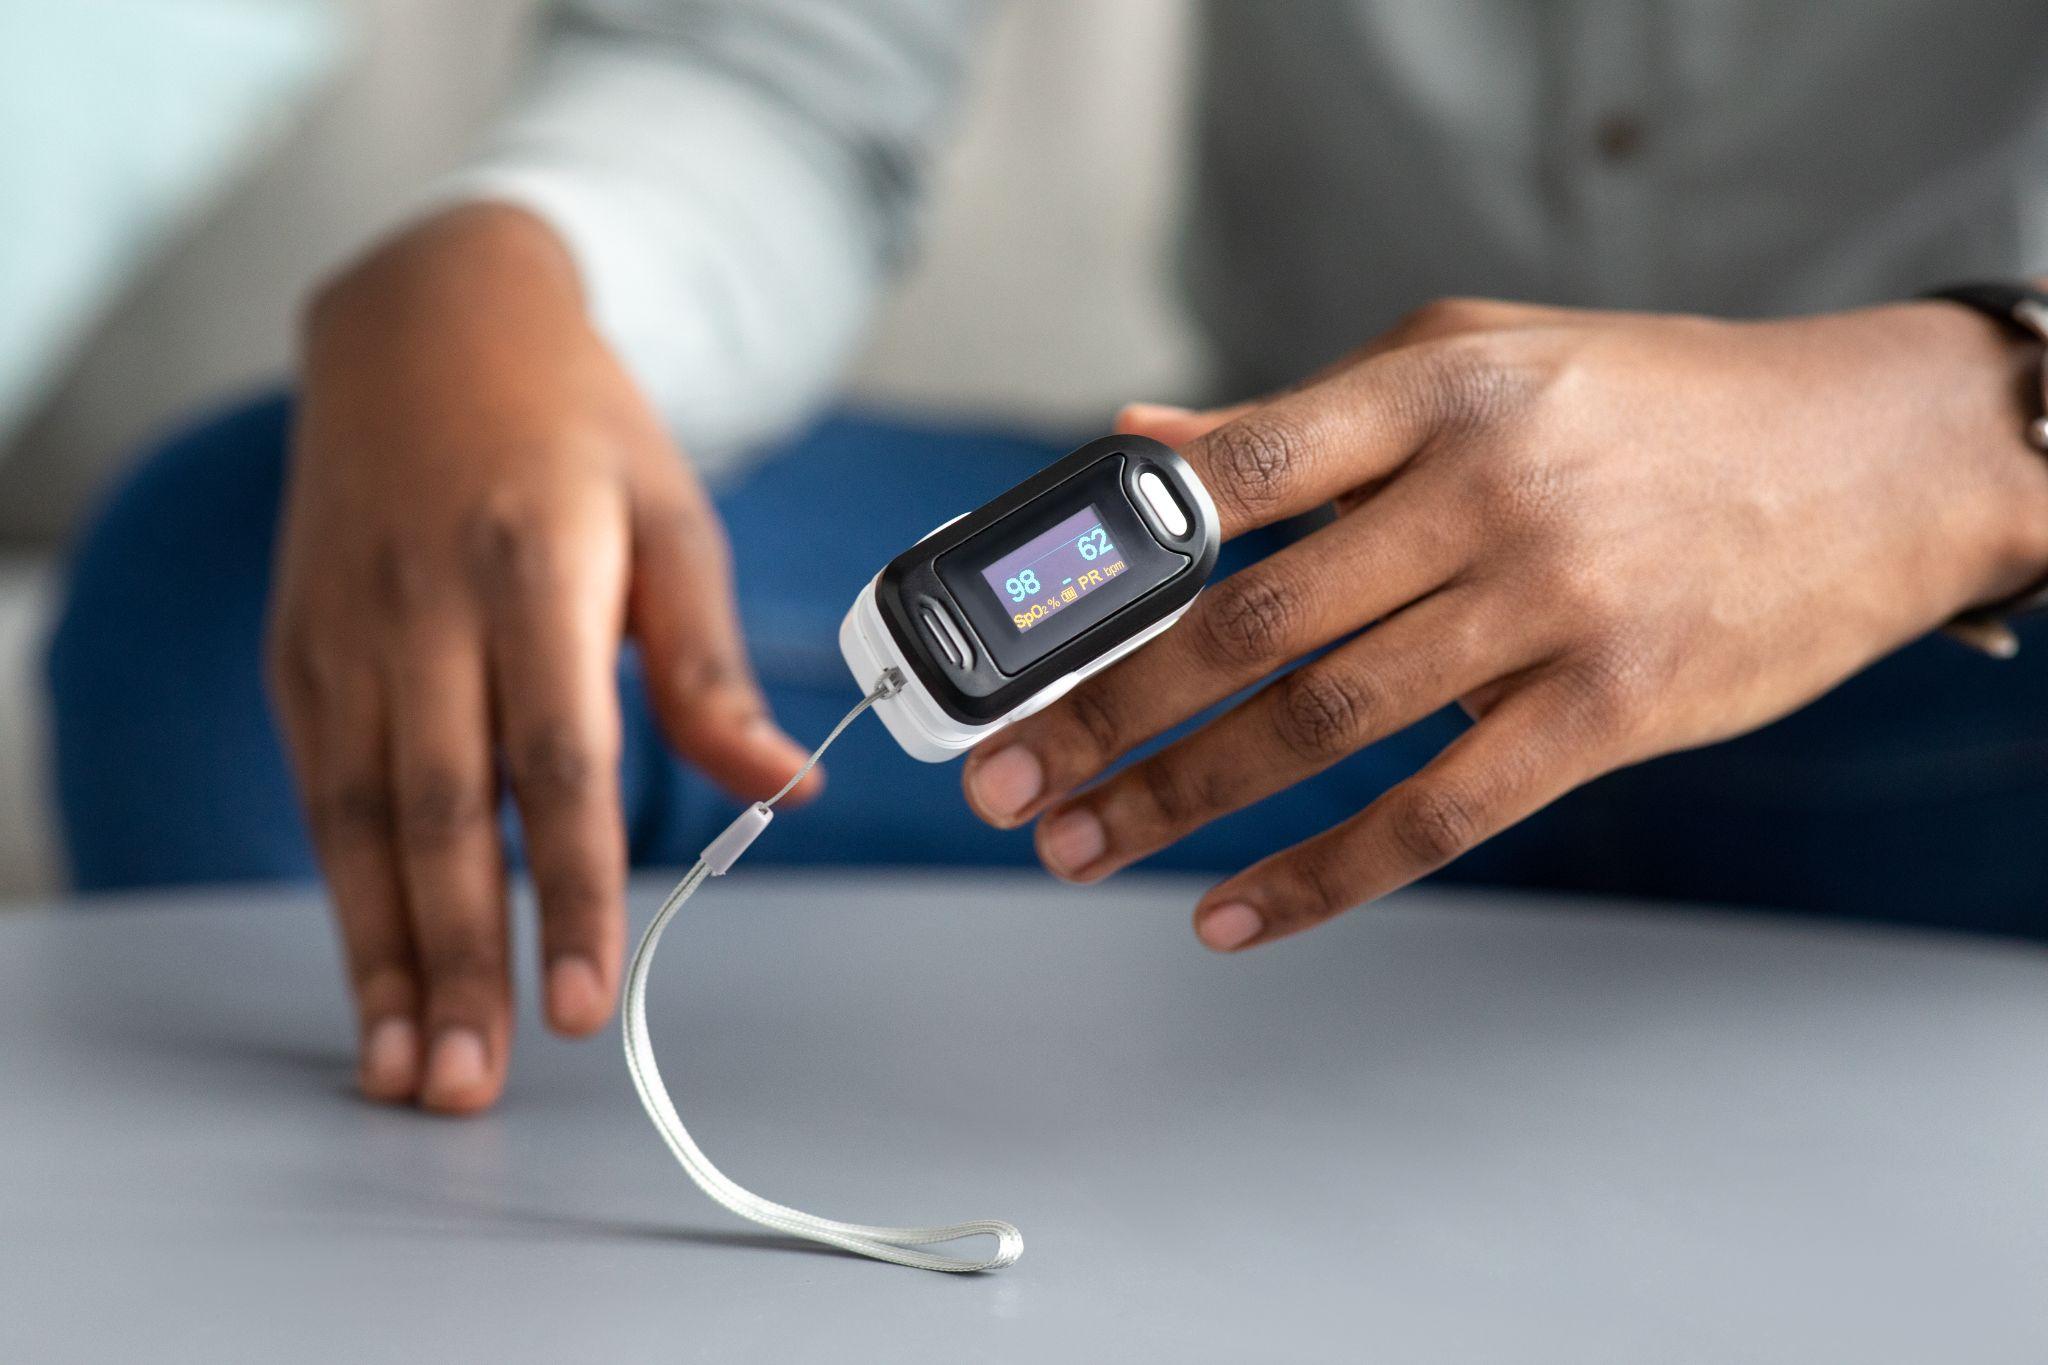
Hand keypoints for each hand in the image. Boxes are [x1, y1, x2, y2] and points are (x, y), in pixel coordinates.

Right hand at [269, 205, 817, 1112]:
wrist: (425, 320)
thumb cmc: (575, 430)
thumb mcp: (674, 521)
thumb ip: (712, 671)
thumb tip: (786, 788)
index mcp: (534, 570)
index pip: (556, 762)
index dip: (572, 890)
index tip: (587, 999)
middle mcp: (423, 609)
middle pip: (441, 815)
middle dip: (457, 960)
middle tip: (472, 1081)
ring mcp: (346, 632)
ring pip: (361, 821)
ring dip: (383, 955)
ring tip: (407, 1067)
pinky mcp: (299, 652)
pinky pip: (324, 791)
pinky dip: (344, 893)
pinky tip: (370, 973)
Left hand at [962, 298, 2047, 949]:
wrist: (1873, 458)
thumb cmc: (1651, 404)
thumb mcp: (1477, 359)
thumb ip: (1303, 421)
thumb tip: (1138, 450)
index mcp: (1433, 387)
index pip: (1231, 476)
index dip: (1104, 562)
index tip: (1011, 637)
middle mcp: (1485, 494)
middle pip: (1251, 622)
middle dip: (1107, 712)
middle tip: (1009, 776)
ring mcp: (1552, 606)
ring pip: (1323, 725)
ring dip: (1183, 799)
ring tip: (1083, 845)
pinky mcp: (1610, 711)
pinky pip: (1438, 813)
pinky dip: (1326, 877)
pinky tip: (1232, 915)